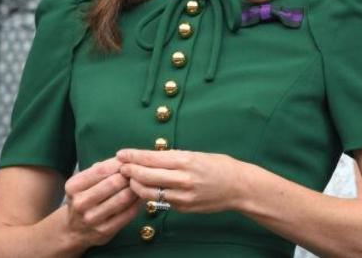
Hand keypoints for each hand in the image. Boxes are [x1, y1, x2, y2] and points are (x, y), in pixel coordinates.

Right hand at [62, 157, 138, 247]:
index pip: (102, 169)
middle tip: (139, 172)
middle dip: (130, 175)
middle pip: (114, 183)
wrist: (73, 230)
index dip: (120, 163)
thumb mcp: (84, 182)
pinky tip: (141, 197)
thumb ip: (102, 169)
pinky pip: (128, 213)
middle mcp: (80, 203)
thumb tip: (126, 158)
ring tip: (142, 183)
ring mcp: (92, 218)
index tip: (130, 161)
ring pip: (123, 198)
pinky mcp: (104, 231)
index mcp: (74, 187)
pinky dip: (138, 203)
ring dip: (137, 188)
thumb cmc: (84, 198)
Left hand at [117, 149, 247, 213]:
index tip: (121, 153)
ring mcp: (183, 195)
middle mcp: (183, 178)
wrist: (239, 187)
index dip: (133, 156)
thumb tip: (151, 158)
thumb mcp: (198, 155)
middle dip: (129, 171)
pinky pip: (161, 201)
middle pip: (145, 176)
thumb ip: (175, 158)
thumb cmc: (220, 167)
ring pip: (149, 192)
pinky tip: (148, 189)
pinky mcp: (184, 207)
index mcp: (186, 161)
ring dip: (136, 186)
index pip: (151, 158)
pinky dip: (152, 194)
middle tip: (122, 168)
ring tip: (132, 180)